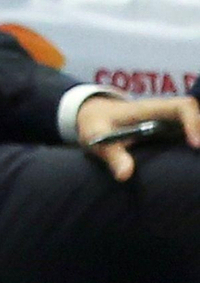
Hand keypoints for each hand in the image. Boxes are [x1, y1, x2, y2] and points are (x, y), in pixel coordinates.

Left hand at [77, 90, 199, 182]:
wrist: (94, 116)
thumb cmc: (97, 123)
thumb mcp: (97, 136)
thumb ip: (111, 154)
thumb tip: (125, 175)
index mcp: (150, 109)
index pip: (182, 107)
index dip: (193, 122)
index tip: (195, 145)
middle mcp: (165, 115)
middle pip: (196, 117)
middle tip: (198, 162)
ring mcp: (169, 125)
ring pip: (195, 128)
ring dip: (197, 139)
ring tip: (196, 167)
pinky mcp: (168, 136)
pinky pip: (187, 139)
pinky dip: (191, 148)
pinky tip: (190, 166)